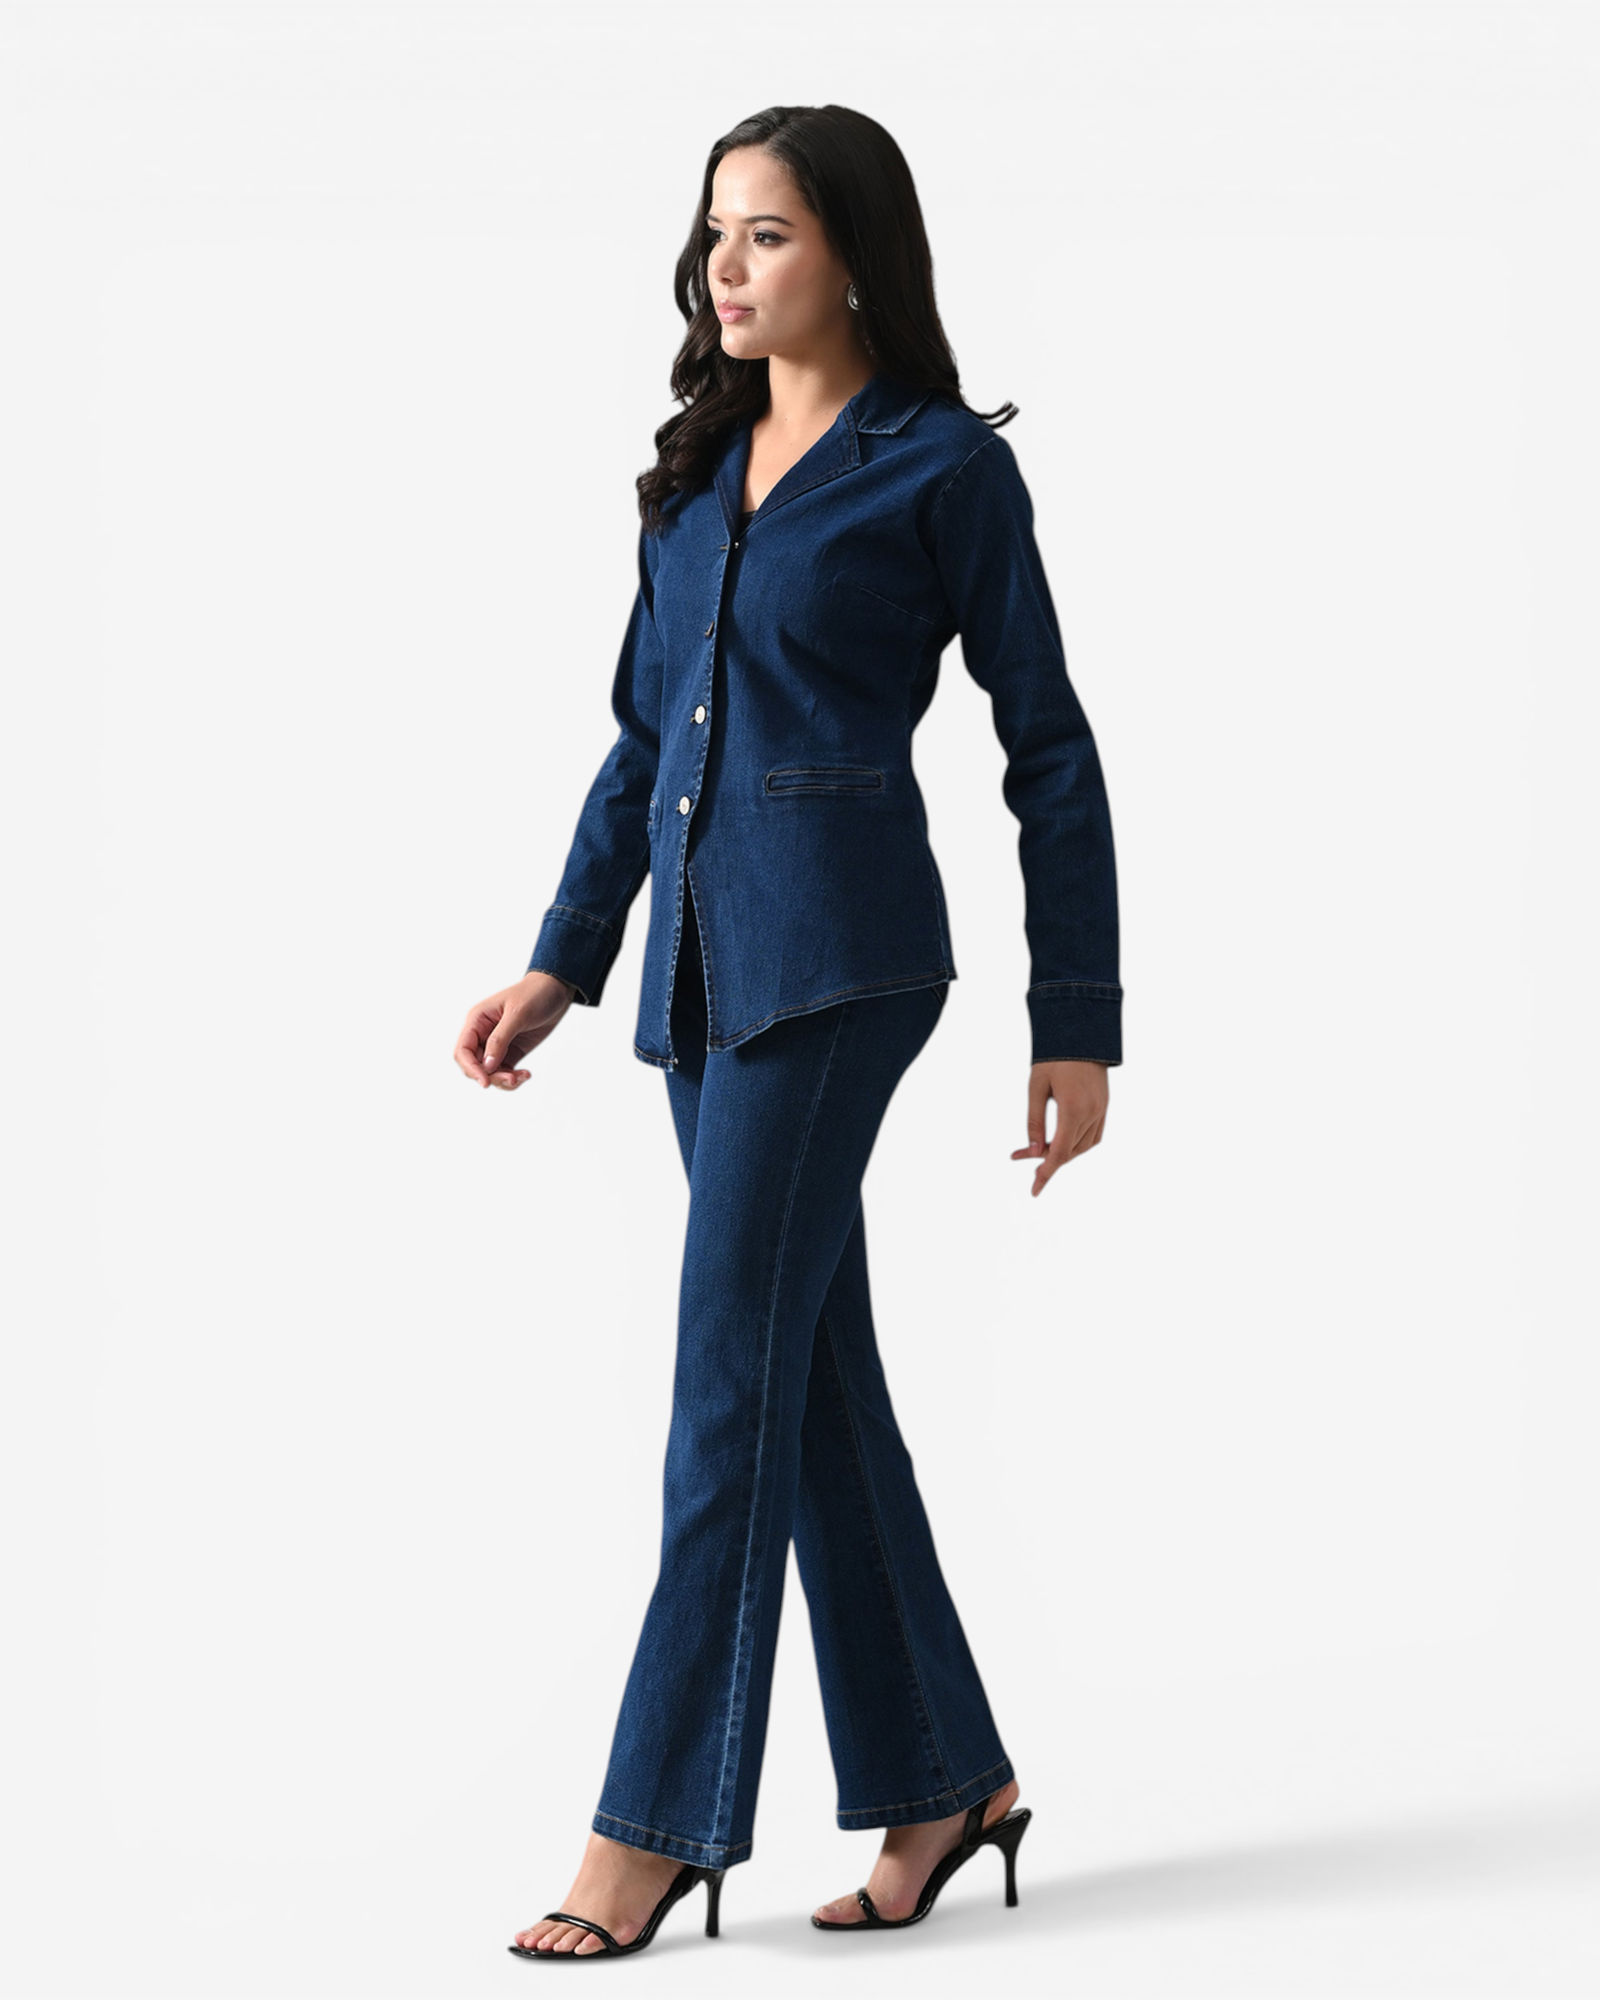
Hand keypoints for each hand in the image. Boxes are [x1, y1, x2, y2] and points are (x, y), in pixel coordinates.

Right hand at [453, 970, 576, 1090]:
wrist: (556, 989)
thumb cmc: (535, 994)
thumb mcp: (517, 1014)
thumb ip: (500, 1040)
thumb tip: (487, 1065)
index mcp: (477, 1020)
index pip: (463, 1051)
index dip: (470, 1069)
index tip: (485, 1083)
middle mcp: (483, 1034)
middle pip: (475, 1065)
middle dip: (491, 1076)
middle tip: (513, 1079)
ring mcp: (497, 1044)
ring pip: (490, 1072)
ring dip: (503, 1079)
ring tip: (523, 1076)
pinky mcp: (511, 1051)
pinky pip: (504, 1071)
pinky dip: (513, 1078)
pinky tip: (526, 1074)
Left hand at [1012, 1060, 1108, 1195]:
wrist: (1081, 1032)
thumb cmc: (1054, 1057)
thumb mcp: (1036, 1089)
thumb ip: (1035, 1123)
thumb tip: (1034, 1153)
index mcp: (1074, 1109)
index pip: (1060, 1153)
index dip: (1046, 1173)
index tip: (1035, 1190)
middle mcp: (1092, 1113)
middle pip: (1070, 1152)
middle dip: (1047, 1160)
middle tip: (1021, 1157)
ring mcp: (1102, 1110)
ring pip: (1083, 1147)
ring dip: (1063, 1153)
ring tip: (1039, 1150)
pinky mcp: (1105, 1106)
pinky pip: (1094, 1136)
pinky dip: (1078, 1145)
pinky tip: (1062, 1143)